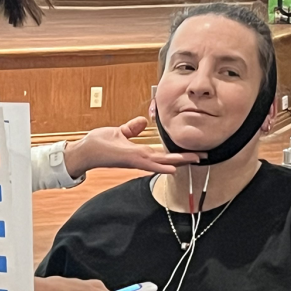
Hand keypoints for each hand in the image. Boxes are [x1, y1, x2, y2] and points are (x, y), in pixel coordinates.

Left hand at [62, 117, 199, 178]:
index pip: (163, 154)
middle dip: (186, 159)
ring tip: (196, 160)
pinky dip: (161, 166)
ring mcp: (136, 160)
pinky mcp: (130, 159)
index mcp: (140, 153)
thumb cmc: (99, 144)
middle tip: (204, 157)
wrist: (86, 151)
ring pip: (163, 161)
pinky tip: (172, 168)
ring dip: (179, 162)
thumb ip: (132, 128)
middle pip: (168, 160)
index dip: (178, 154)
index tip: (194, 153)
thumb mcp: (119, 132)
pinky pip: (149, 163)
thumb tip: (142, 121)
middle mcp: (141, 158)